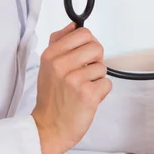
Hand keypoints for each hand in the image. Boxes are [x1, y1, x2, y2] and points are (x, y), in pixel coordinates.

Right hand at [31, 23, 112, 153]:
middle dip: (95, 61)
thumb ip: (60, 43)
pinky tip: (88, 99)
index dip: (88, 45)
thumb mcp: (47, 66)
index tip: (84, 56)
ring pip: (102, 67)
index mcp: (50, 55)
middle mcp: (61, 65)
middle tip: (85, 74)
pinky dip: (101, 92)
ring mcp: (75, 80)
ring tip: (83, 89)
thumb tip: (73, 25)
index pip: (82, 33)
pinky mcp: (88, 94)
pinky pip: (107, 84)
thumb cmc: (52, 98)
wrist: (49, 128)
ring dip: (97, 79)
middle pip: (96, 47)